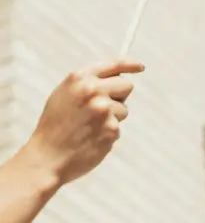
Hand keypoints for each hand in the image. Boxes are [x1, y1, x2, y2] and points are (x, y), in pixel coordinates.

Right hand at [23, 59, 144, 187]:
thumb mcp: (64, 94)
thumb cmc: (55, 126)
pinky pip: (118, 128)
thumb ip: (88, 81)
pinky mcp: (111, 129)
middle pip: (126, 86)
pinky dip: (107, 134)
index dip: (131, 64)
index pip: (114, 64)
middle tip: (100, 110)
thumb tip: (119, 75)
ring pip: (124, 110)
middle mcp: (93, 90)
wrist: (46, 158)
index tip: (140, 67)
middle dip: (119, 96)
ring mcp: (103, 109)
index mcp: (80, 78)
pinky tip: (91, 140)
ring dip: (113, 118)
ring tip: (90, 128)